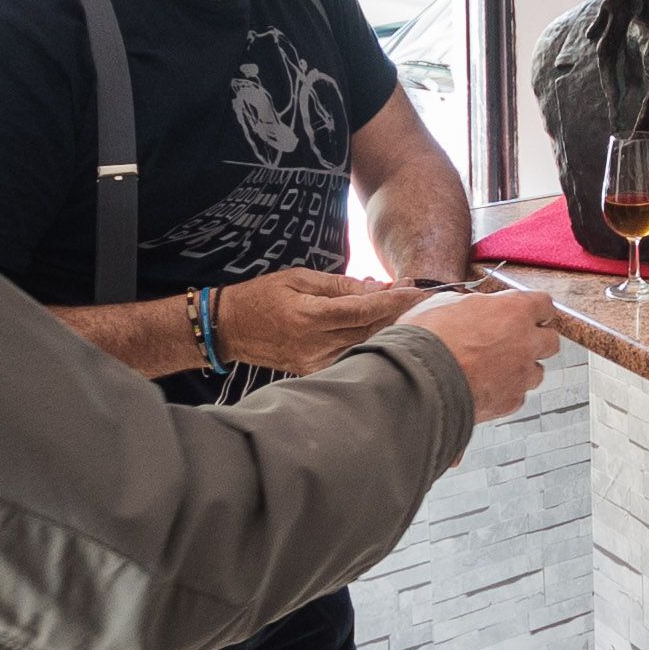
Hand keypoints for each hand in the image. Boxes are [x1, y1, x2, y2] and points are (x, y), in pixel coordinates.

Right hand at [212, 269, 417, 376]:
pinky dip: (369, 339)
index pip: (362, 310)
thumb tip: (376, 287)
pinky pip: (351, 355)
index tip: (416, 291)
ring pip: (365, 344)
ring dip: (388, 326)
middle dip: (397, 311)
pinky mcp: (314, 371)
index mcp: (308, 316)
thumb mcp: (298, 278)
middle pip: (370, 329)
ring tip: (405, 306)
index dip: (393, 300)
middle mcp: (314, 344)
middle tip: (418, 294)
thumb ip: (339, 284)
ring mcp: (315, 362)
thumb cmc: (262, 297)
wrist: (229, 329)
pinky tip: (380, 326)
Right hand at [400, 289, 560, 420]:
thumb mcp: (445, 303)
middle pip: (551, 341)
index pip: (545, 304)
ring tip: (493, 368)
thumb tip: (473, 307)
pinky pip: (517, 395)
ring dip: (522, 368)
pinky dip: (505, 391)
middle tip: (513, 341)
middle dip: (536, 340)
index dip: (535, 310)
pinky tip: (483, 386)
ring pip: (537, 371)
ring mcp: (521, 374)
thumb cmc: (426, 338)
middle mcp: (526, 342)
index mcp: (514, 310)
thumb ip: (472, 305)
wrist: (418, 380)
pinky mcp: (511, 401)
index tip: (528, 313)